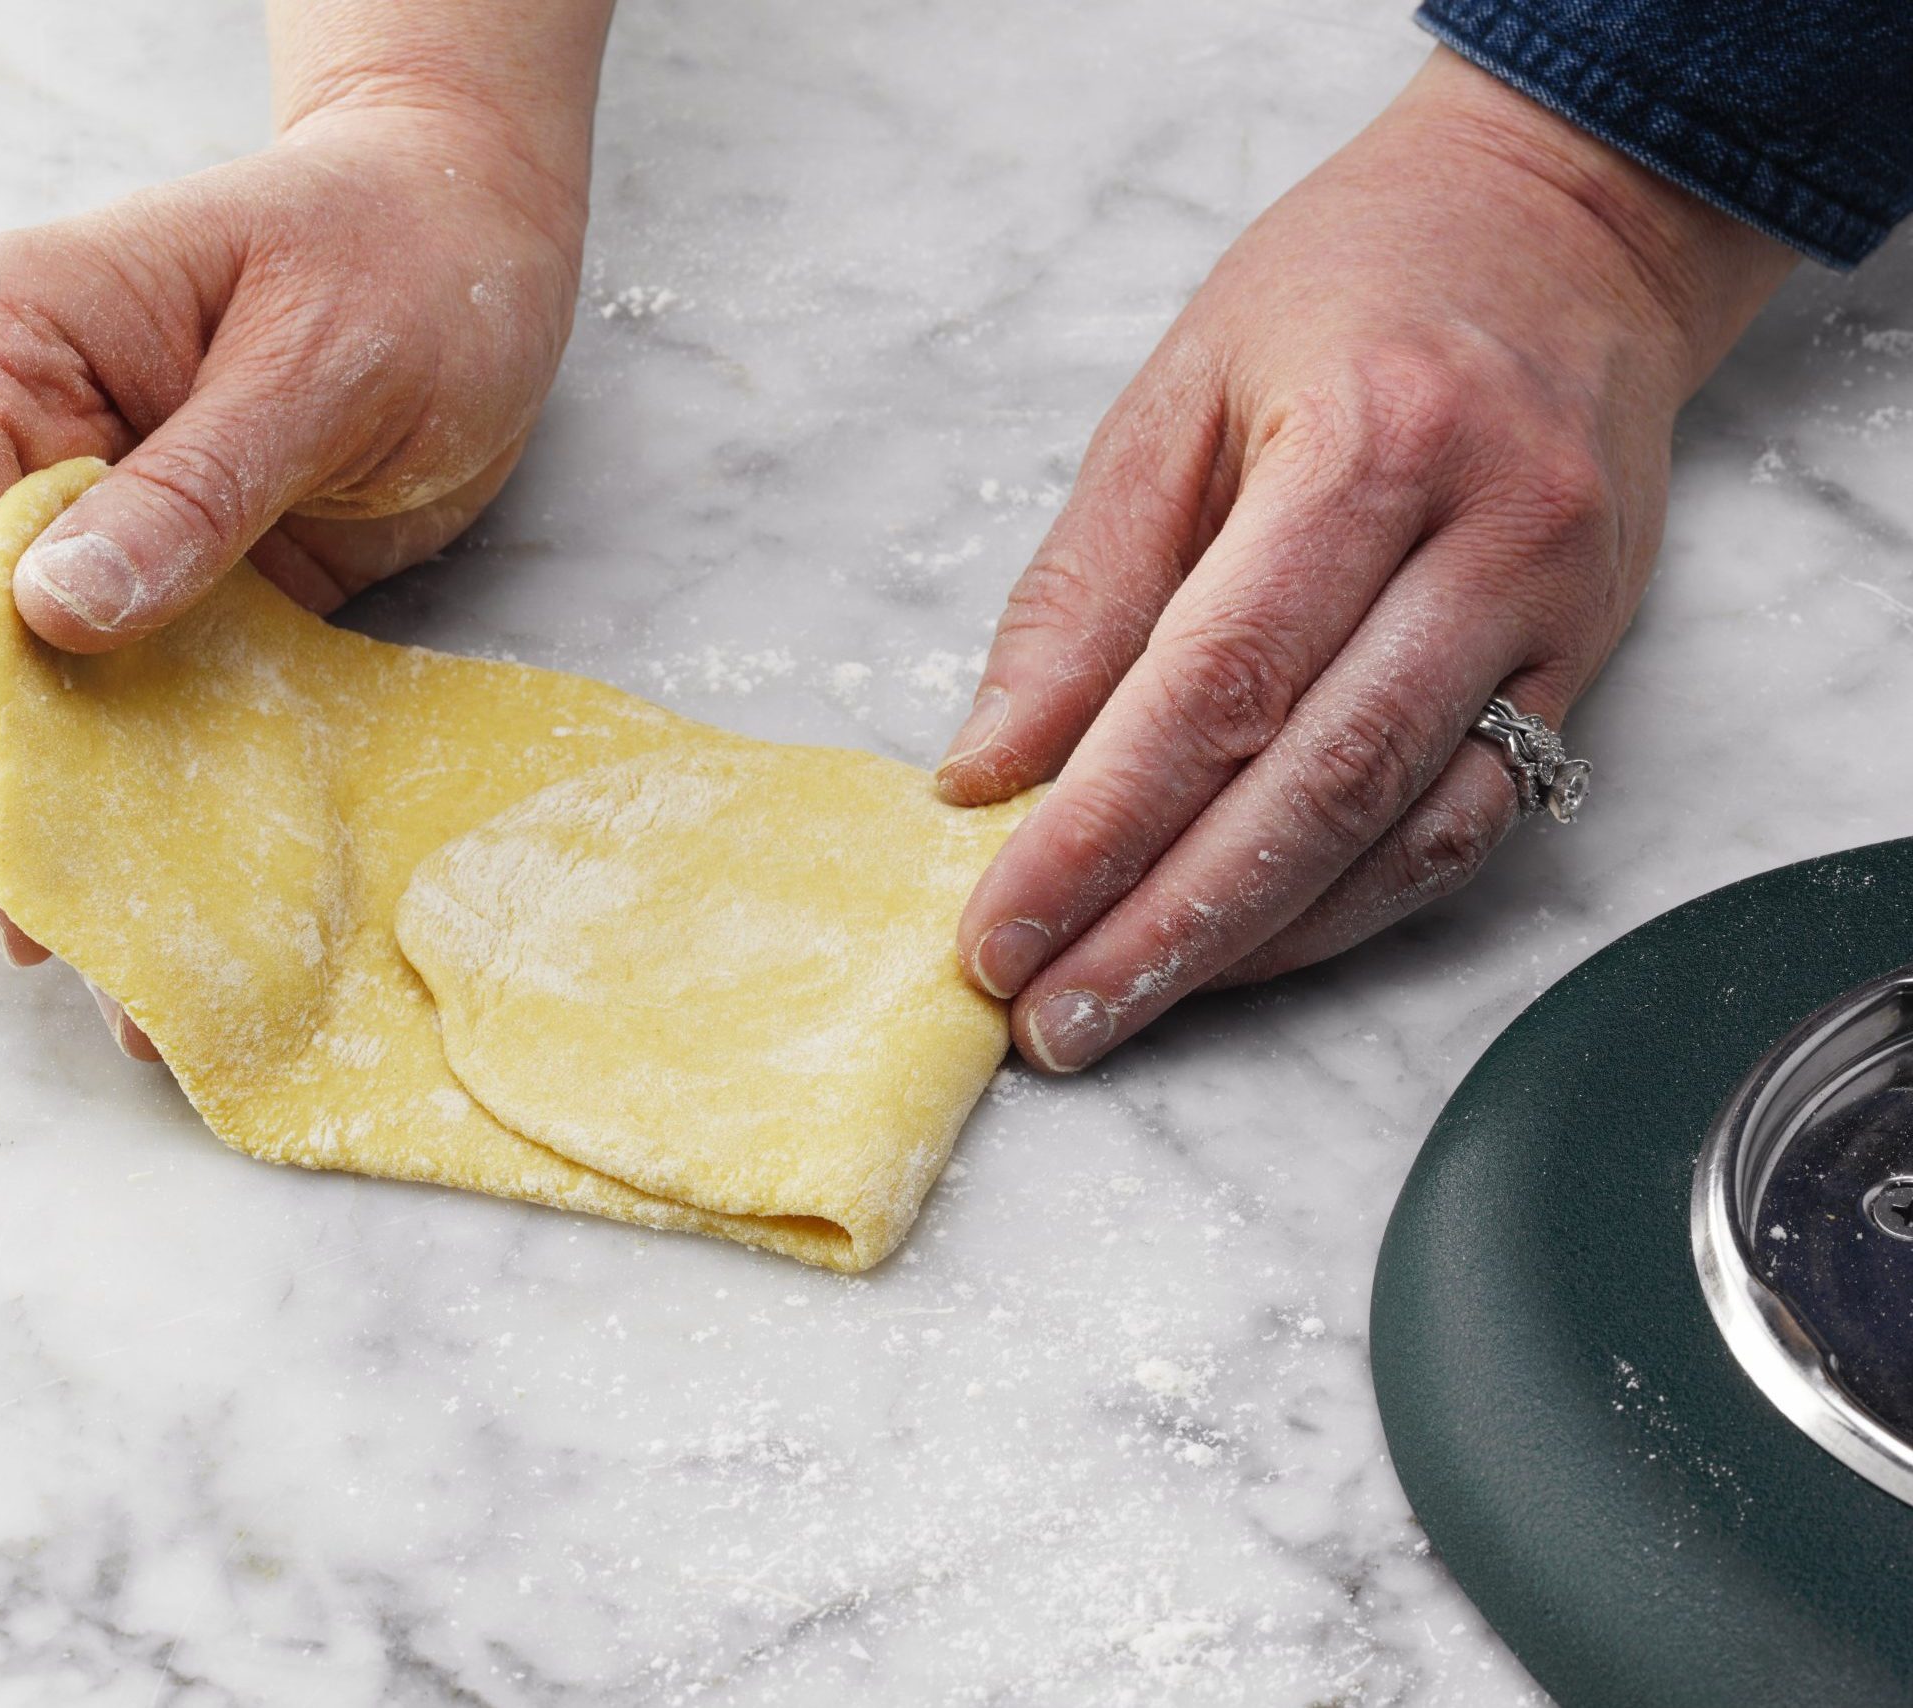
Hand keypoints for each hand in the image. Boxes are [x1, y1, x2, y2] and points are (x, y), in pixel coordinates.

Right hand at [0, 28, 603, 1055]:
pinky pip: (111, 691)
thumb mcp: (323, 364)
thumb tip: (55, 616)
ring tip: (123, 970)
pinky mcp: (131, 565)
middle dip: (3, 806)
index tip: (14, 881)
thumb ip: (196, 489)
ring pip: (21, 689)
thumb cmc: (411, 260)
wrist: (471, 237)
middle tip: (63, 956)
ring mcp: (51, 499)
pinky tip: (172, 896)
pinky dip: (139, 790)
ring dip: (69, 821)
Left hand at [940, 50, 1794, 1071]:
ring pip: (1399, 831)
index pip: (1215, 685)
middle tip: (1052, 1021)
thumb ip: (1085, 586)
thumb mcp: (1176, 392)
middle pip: (1313, 785)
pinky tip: (1242, 948)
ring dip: (1251, 946)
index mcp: (1372, 442)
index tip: (1000, 932)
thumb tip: (993, 765)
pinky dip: (1345, 907)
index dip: (1098, 832)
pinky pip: (1467, 828)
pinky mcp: (1585, 667)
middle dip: (1164, 927)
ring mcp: (1560, 614)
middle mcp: (1493, 537)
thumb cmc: (1346, 290)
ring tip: (1121, 1008)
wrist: (1561, 228)